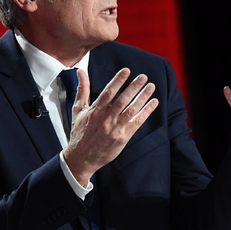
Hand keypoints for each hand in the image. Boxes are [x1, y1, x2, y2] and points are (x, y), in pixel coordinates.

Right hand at [63, 68, 158, 184]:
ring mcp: (114, 129)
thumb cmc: (79, 133)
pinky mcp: (122, 138)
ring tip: (151, 87)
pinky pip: (136, 123)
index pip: (108, 93)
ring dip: (142, 98)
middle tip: (143, 77)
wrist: (81, 159)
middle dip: (133, 87)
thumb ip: (82, 90)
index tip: (127, 71)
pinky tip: (153, 103)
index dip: (118, 81)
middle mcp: (105, 120)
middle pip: (122, 101)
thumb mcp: (77, 110)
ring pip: (131, 111)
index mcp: (94, 111)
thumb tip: (81, 72)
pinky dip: (146, 112)